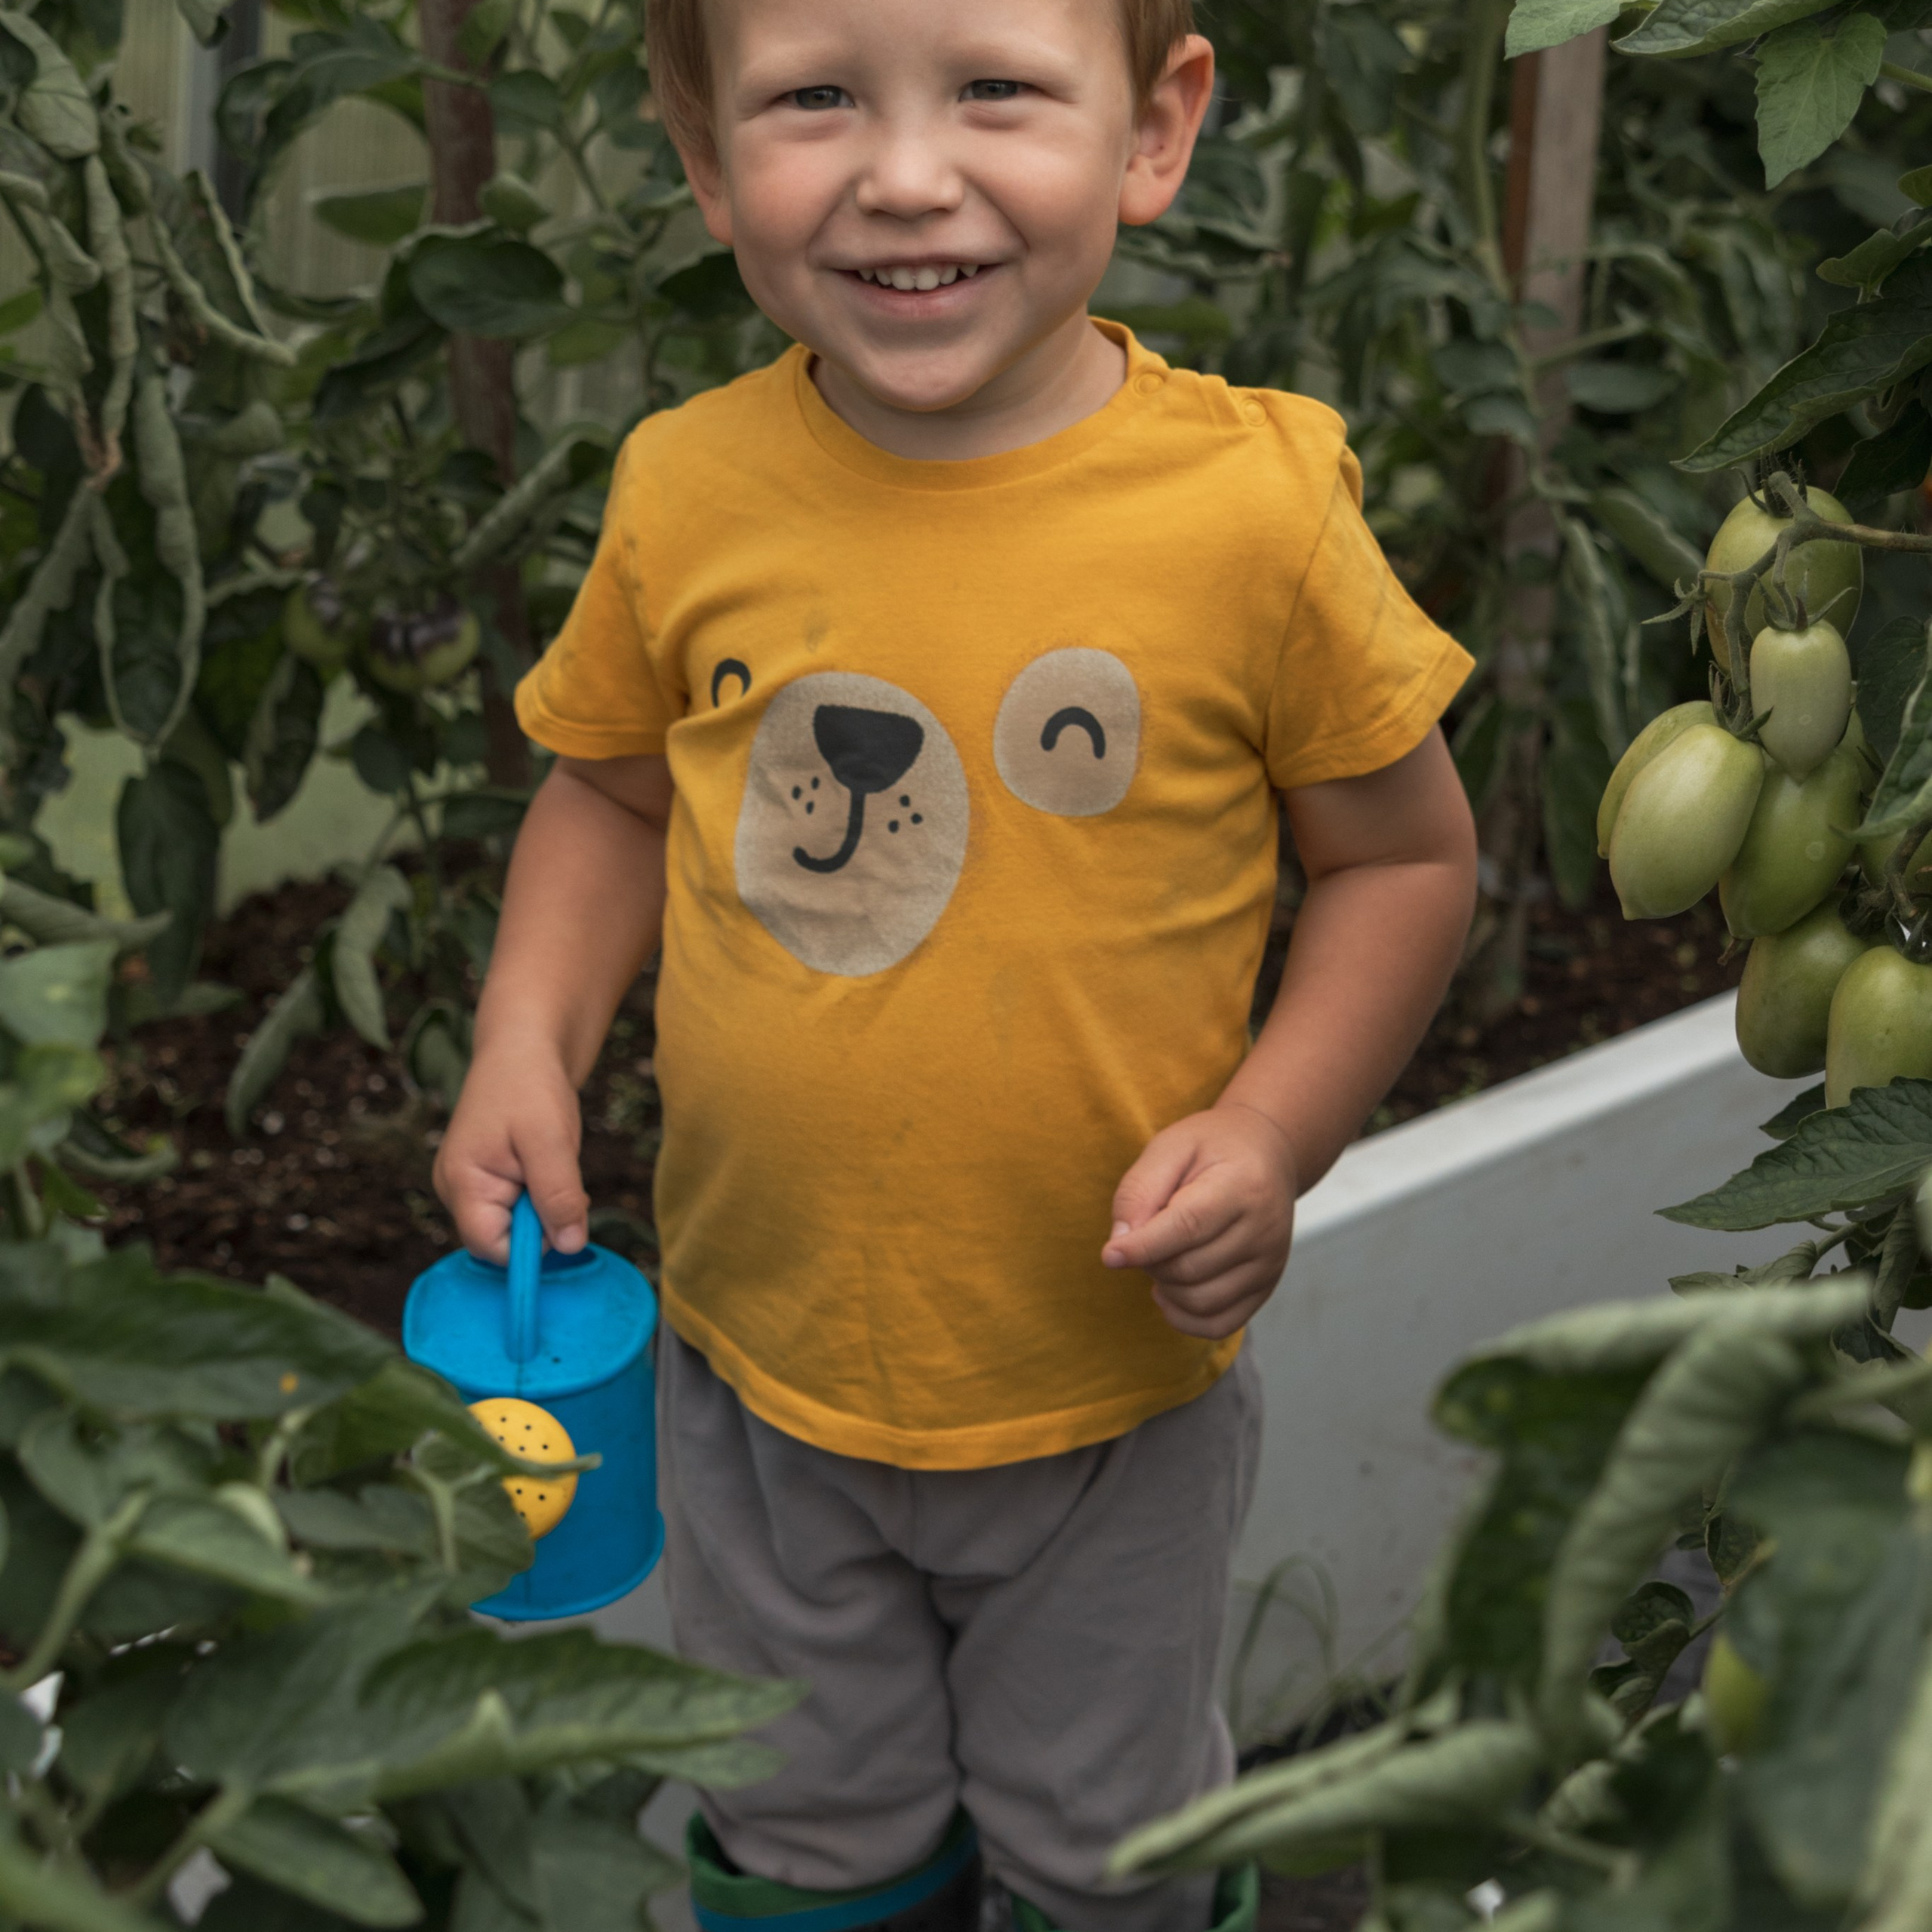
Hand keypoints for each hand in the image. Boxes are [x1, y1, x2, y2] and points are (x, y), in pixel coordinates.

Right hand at [432, 1042, 589, 1264]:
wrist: (522, 1047)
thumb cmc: (531, 1086)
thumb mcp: (551, 1141)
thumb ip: (559, 1196)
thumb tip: (569, 1247)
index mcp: (462, 1183)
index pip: (491, 1248)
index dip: (532, 1244)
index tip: (562, 1210)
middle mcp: (456, 1190)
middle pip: (503, 1239)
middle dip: (541, 1219)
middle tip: (559, 1174)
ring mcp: (468, 1184)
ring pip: (514, 1222)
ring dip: (544, 1203)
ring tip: (550, 1160)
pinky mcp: (485, 1178)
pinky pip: (517, 1205)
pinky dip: (540, 1192)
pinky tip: (544, 1161)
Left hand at [1103, 1104, 1296, 1338]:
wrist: (1266, 1153)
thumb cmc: (1211, 1147)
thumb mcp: (1170, 1146)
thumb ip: (1140, 1190)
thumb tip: (1120, 1243)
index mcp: (1242, 1186)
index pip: (1188, 1227)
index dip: (1144, 1247)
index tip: (1109, 1256)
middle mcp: (1265, 1230)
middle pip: (1190, 1269)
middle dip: (1151, 1260)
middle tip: (1144, 1235)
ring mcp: (1270, 1263)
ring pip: (1201, 1301)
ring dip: (1165, 1287)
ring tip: (1160, 1256)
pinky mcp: (1266, 1286)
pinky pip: (1220, 1324)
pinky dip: (1184, 1317)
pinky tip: (1169, 1291)